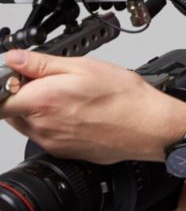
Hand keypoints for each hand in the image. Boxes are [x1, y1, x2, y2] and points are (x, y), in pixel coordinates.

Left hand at [0, 49, 185, 163]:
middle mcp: (42, 126)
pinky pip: (45, 134)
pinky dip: (52, 121)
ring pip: (28, 122)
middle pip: (10, 110)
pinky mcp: (63, 152)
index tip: (17, 72)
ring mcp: (52, 142)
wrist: (148, 126)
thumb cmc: (123, 96)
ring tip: (68, 95)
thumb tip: (14, 58)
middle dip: (21, 93)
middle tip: (49, 79)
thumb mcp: (83, 66)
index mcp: (43, 101)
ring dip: (37, 107)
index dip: (6, 83)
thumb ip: (42, 63)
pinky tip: (77, 110)